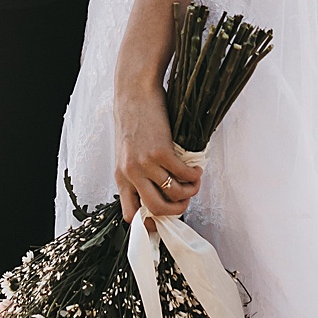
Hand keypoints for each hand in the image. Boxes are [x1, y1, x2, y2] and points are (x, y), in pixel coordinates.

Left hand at [114, 80, 201, 226]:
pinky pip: (182, 174)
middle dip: (176, 211)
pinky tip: (196, 170)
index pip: (130, 214)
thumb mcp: (128, 152)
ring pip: (173, 193)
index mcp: (121, 177)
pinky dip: (194, 176)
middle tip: (185, 202)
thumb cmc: (134, 121)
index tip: (164, 221)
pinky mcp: (160, 151)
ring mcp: (145, 163)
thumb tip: (162, 193)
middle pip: (156, 209)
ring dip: (189, 192)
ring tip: (194, 183)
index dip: (149, 224)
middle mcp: (130, 173)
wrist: (134, 93)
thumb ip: (138, 173)